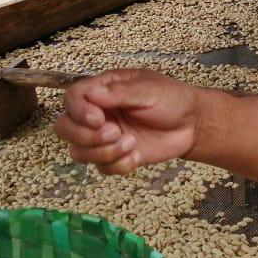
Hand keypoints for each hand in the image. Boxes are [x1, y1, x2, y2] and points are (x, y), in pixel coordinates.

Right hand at [54, 69, 199, 174]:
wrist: (192, 125)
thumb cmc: (172, 99)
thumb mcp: (150, 89)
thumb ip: (121, 92)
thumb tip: (93, 94)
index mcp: (104, 90)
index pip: (72, 98)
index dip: (79, 111)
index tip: (99, 119)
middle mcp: (98, 113)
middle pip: (64, 127)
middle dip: (86, 136)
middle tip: (115, 133)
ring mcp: (103, 137)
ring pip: (78, 152)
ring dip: (103, 153)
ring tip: (131, 144)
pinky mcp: (114, 156)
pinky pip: (101, 168)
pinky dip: (118, 165)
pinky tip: (137, 155)